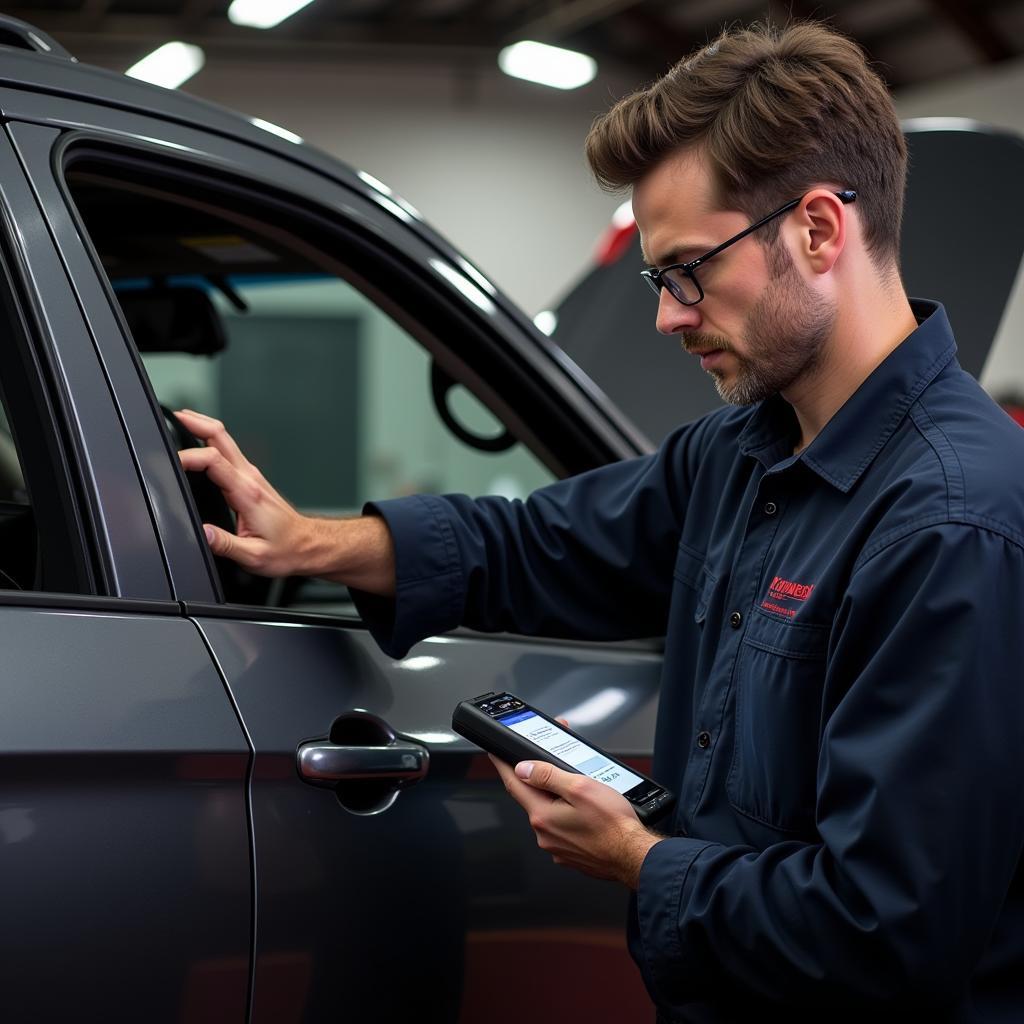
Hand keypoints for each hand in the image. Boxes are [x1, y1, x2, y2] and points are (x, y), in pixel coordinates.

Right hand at [174, 408, 311, 575]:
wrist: (308, 545)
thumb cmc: (286, 550)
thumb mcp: (253, 556)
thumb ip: (225, 545)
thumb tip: (201, 533)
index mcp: (248, 494)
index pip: (213, 461)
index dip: (188, 456)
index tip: (170, 462)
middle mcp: (251, 479)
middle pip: (221, 438)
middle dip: (196, 423)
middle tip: (173, 417)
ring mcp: (253, 476)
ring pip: (225, 440)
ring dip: (203, 427)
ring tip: (181, 421)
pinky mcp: (252, 479)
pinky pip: (229, 452)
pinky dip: (211, 441)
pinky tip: (201, 443)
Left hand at [489, 753, 661, 888]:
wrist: (634, 856)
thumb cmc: (614, 825)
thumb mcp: (580, 788)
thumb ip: (548, 776)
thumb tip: (523, 769)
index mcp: (542, 815)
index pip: (514, 784)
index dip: (503, 766)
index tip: (496, 755)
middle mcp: (545, 834)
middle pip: (533, 797)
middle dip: (541, 778)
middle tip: (556, 763)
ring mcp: (557, 846)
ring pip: (550, 812)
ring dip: (559, 798)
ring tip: (583, 789)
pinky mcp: (570, 853)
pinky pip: (563, 827)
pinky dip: (569, 815)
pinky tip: (588, 811)